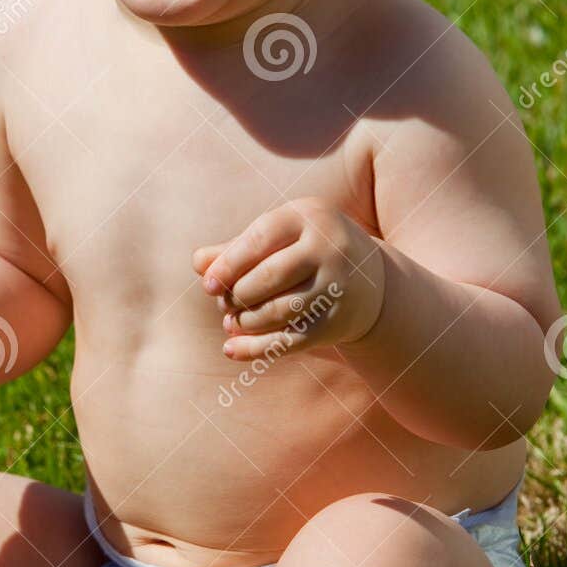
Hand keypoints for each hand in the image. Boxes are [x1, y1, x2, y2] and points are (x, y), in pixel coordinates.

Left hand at [192, 199, 384, 359]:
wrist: (368, 280)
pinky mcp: (336, 321)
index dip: (228, 264)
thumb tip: (198, 263)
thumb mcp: (277, 239)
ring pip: (279, 311)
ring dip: (246, 322)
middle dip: (237, 295)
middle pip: (268, 277)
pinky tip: (231, 349)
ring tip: (232, 323)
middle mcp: (328, 248)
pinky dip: (256, 349)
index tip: (208, 285)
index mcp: (308, 216)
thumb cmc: (305, 251)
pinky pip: (290, 340)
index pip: (259, 239)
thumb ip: (235, 248)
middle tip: (224, 304)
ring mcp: (336, 286)